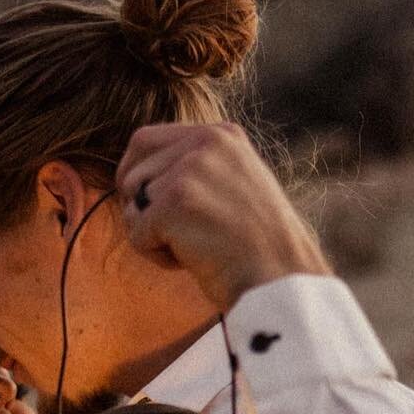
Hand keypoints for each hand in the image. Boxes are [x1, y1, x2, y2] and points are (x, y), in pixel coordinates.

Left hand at [115, 121, 329, 309]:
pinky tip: (191, 261)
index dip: (136, 175)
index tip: (146, 205)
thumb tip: (142, 178)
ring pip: (132, 204)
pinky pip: (136, 233)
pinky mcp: (174, 203)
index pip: (146, 141)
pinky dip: (156, 256)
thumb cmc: (258, 248)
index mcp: (220, 135)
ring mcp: (188, 171)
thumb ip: (198, 171)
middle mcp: (204, 144)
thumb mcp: (236, 186)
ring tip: (192, 248)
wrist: (281, 278)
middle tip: (171, 234)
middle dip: (139, 206)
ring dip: (151, 234)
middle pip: (132, 170)